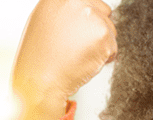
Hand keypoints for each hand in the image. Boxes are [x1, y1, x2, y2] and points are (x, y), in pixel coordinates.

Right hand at [12, 0, 116, 119]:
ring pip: (111, 30)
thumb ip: (67, 13)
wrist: (39, 80)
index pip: (90, 2)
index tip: (82, 33)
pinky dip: (104, 58)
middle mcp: (76, 1)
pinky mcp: (102, 34)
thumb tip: (84, 11)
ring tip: (78, 55)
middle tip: (79, 47)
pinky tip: (84, 62)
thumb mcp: (45, 23)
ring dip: (101, 45)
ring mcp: (91, 16)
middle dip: (98, 30)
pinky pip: (113, 47)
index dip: (88, 21)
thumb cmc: (39, 58)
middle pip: (104, 12)